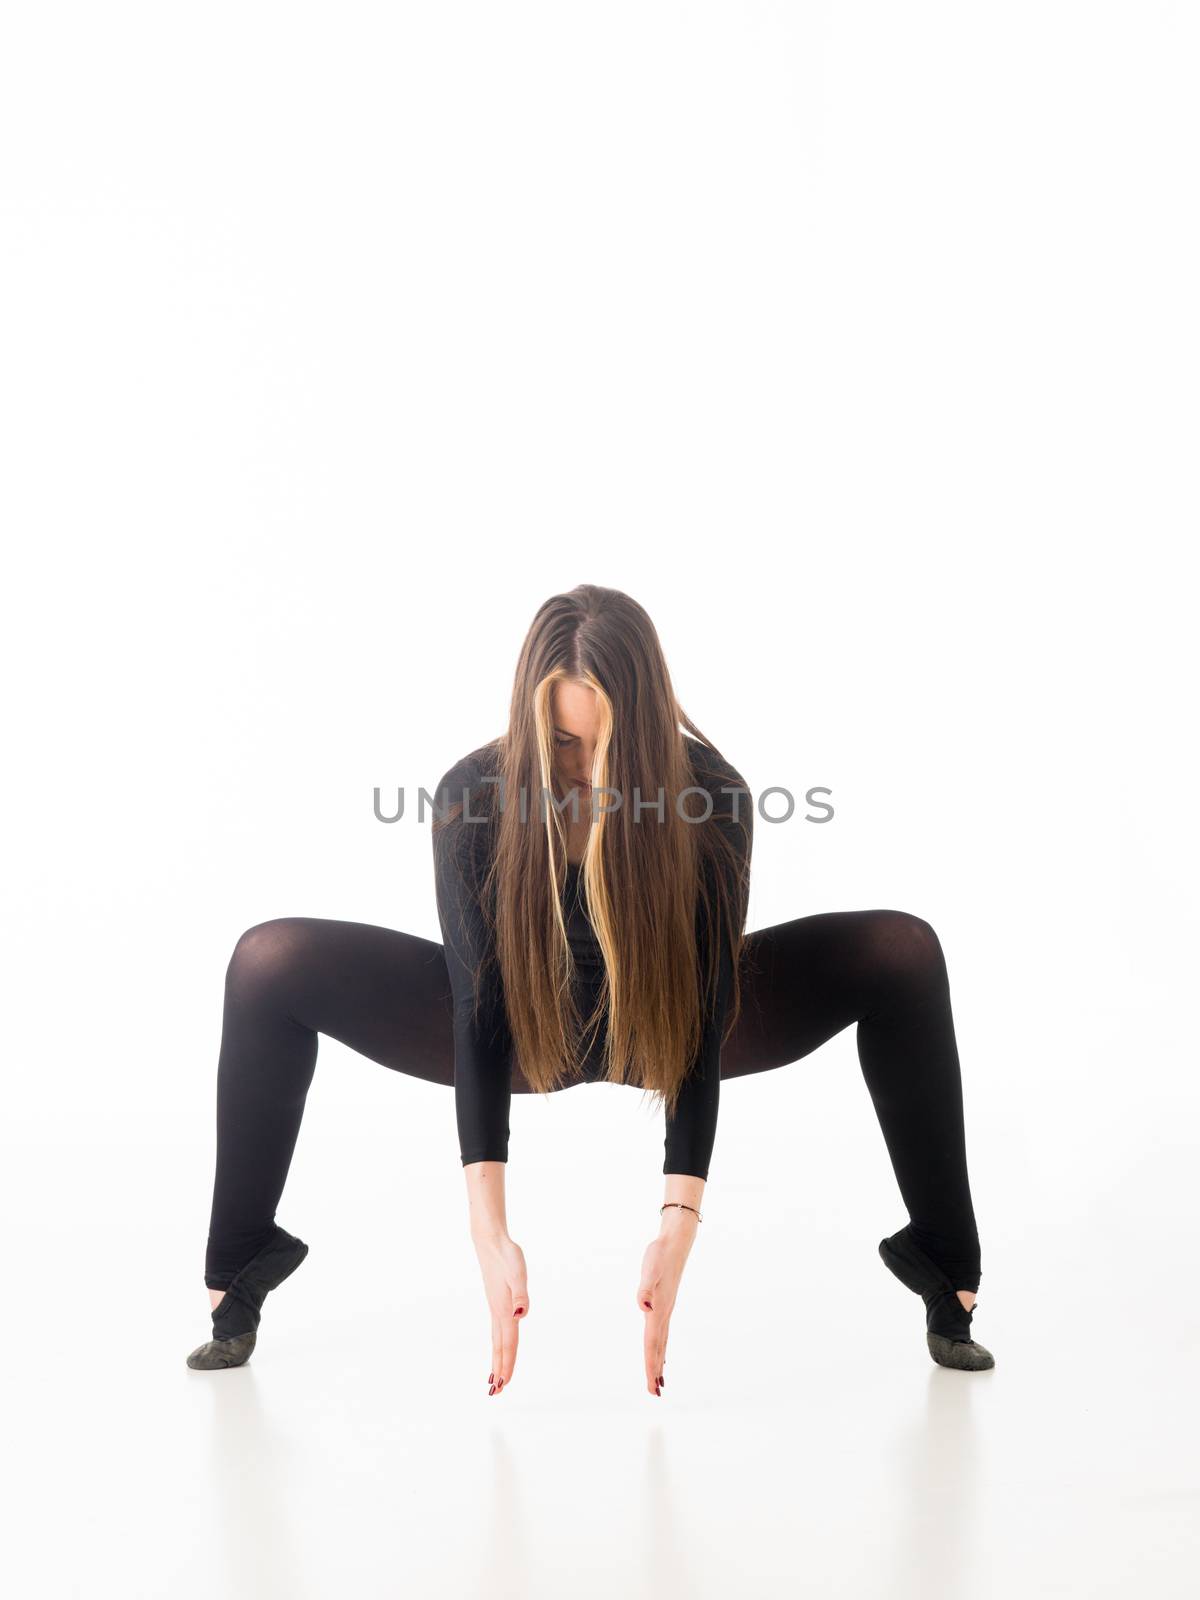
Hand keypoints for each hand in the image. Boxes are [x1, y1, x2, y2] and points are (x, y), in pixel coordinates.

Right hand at [471, 1229, 528, 1396]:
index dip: (507, 1364)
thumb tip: (520, 1315)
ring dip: (497, 1358)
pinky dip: (498, 1341)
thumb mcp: (518, 1272)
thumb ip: (521, 1294)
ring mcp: (495, 1306)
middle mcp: (499, 1312)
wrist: (490, 1241)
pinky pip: (497, 1328)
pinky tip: (499, 1342)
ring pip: (497, 1339)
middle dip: (499, 1368)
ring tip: (493, 1375)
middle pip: (500, 1346)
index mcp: (505, 1310)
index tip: (502, 1385)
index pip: (508, 1343)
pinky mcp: (495, 1300)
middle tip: (496, 1392)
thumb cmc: (506, 1255)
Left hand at [635, 1210, 699, 1395]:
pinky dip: (661, 1347)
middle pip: (657, 1349)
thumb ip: (645, 1289)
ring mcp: (665, 1310)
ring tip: (660, 1382)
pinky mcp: (664, 1304)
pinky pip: (662, 1332)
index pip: (652, 1344)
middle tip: (656, 1394)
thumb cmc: (660, 1255)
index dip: (651, 1366)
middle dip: (655, 1371)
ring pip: (661, 1343)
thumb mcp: (649, 1269)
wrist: (675, 1243)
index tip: (652, 1387)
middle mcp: (662, 1314)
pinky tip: (661, 1352)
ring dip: (659, 1362)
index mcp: (657, 1310)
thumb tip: (643, 1307)